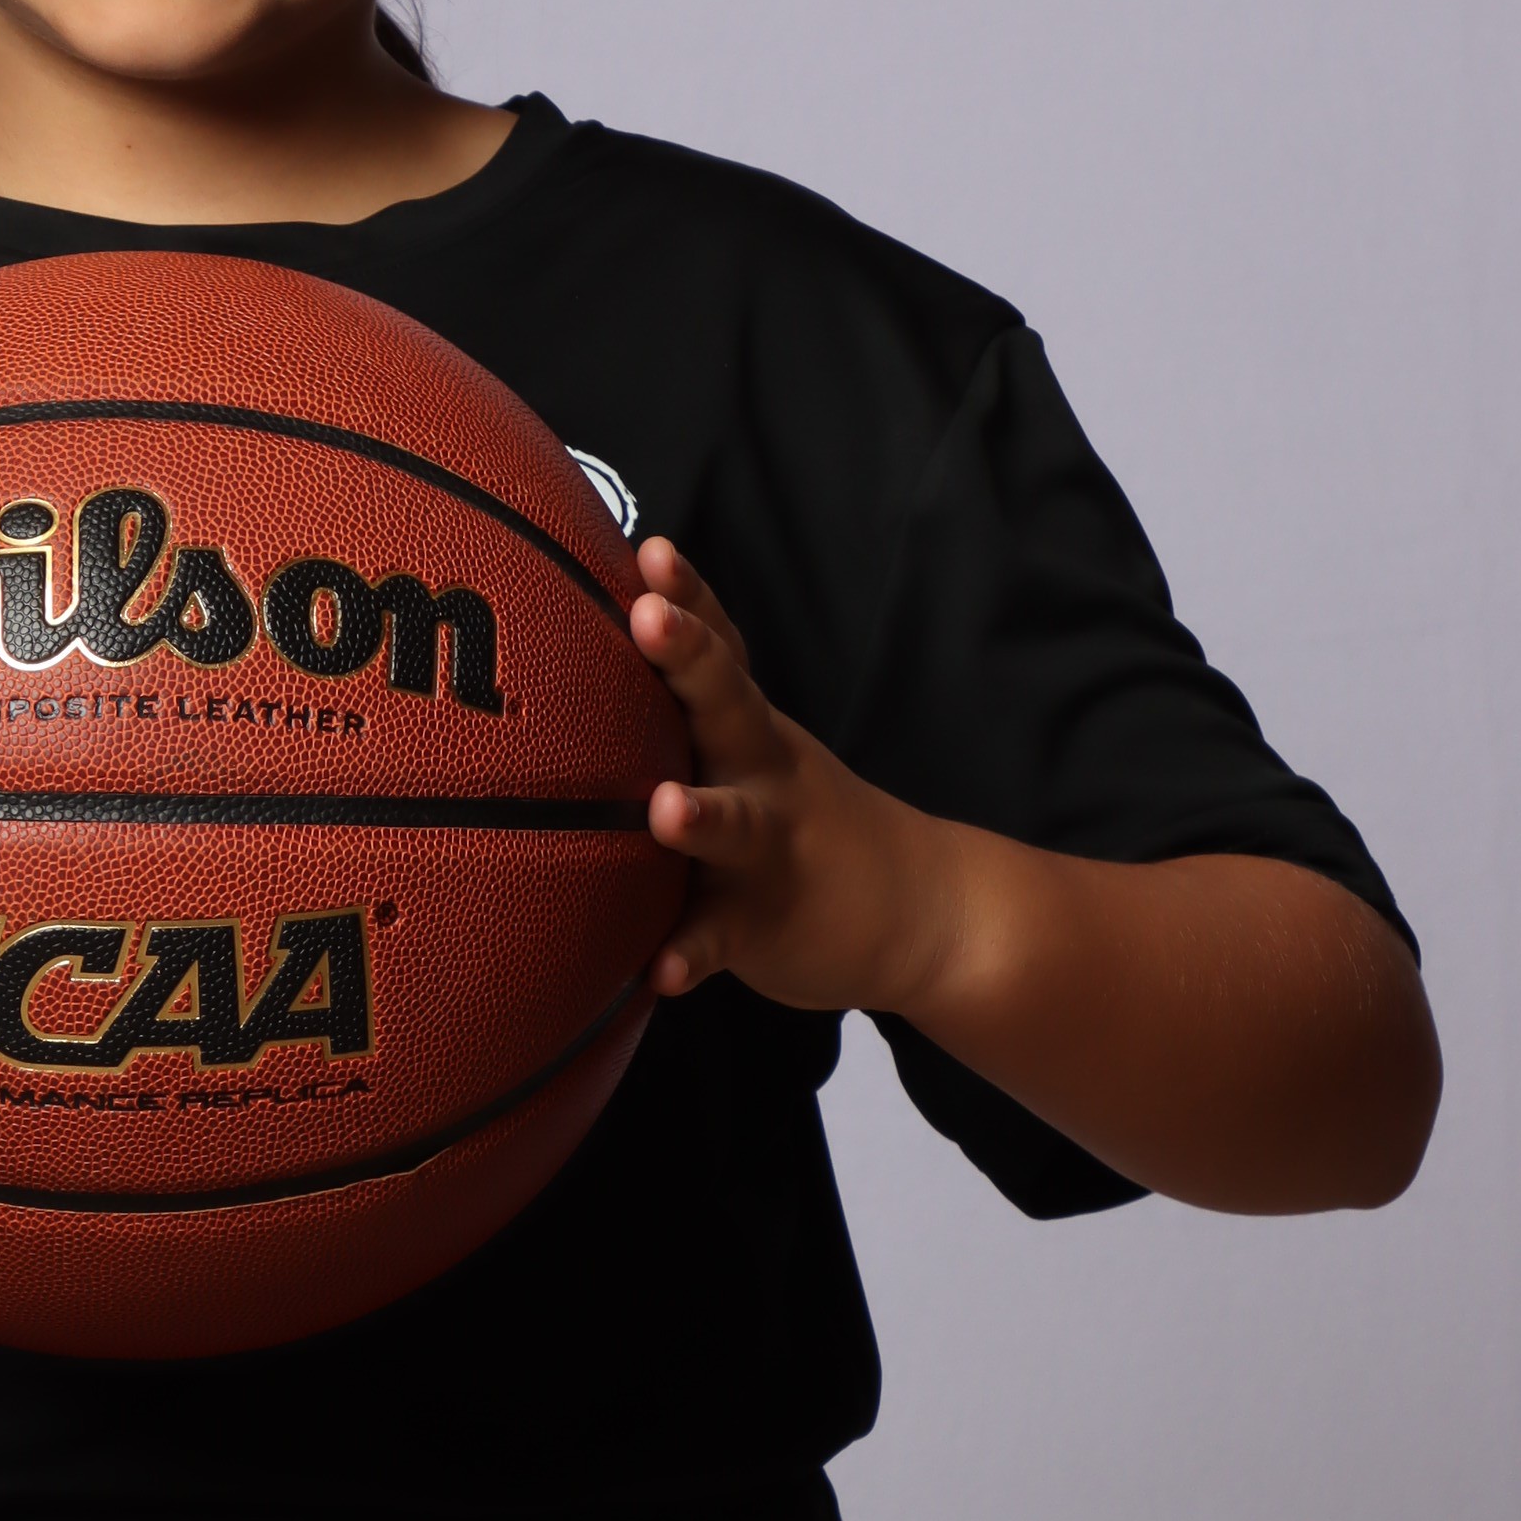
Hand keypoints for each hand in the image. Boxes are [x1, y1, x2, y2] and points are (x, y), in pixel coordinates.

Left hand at [627, 539, 949, 1017]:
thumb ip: (692, 699)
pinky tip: (660, 972)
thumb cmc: (798, 813)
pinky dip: (693, 954)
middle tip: (647, 618)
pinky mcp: (764, 922)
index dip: (689, 596)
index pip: (720, 647)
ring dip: (701, 816)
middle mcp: (762, 773)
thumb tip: (600, 619)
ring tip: (666, 809)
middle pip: (726, 704)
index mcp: (748, 728)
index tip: (649, 549)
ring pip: (734, 826)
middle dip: (687, 658)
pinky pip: (722, 942)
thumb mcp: (755, 746)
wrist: (920, 907)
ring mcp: (769, 848)